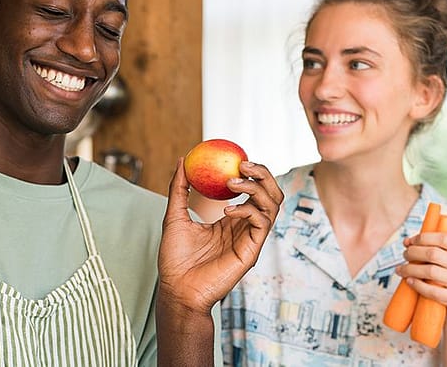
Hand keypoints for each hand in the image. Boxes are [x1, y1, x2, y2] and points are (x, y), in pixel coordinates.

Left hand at [157, 158, 282, 314]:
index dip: (252, 172)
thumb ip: (179, 189)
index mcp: (232, 220)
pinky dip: (248, 209)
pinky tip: (228, 210)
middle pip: (271, 194)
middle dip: (263, 174)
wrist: (176, 289)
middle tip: (243, 163)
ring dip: (256, 187)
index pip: (253, 190)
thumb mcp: (174, 216)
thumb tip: (182, 161)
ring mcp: (250, 239)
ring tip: (232, 183)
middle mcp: (245, 227)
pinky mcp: (251, 251)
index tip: (236, 158)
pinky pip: (261, 222)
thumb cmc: (175, 258)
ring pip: (272, 205)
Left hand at [397, 231, 446, 320]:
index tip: (409, 242)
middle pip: (434, 254)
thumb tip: (407, 241)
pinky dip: (417, 285)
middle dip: (413, 253)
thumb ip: (434, 248)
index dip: (423, 238)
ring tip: (401, 269)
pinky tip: (409, 281)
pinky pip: (433, 291)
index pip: (444, 238)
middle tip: (404, 255)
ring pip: (431, 272)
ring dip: (410, 269)